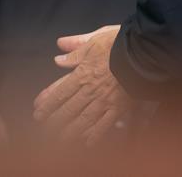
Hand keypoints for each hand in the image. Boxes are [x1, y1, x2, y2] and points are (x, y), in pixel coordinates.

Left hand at [33, 25, 129, 144]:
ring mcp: (105, 101)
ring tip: (60, 139)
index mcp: (82, 73)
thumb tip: (58, 57)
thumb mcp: (94, 39)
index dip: (47, 102)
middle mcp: (90, 90)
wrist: (143, 52)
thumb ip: (75, 49)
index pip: (60, 91)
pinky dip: (95, 134)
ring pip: (83, 119)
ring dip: (70, 130)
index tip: (38, 110)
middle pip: (69, 108)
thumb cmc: (119, 43)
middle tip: (44, 128)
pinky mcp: (119, 107)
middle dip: (55, 119)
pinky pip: (105, 124)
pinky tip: (88, 142)